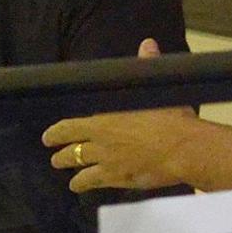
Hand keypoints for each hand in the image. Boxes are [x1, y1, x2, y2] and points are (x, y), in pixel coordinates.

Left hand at [42, 37, 194, 192]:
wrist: (183, 148)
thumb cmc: (171, 117)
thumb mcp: (157, 89)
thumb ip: (147, 67)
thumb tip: (147, 44)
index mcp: (104, 120)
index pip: (70, 127)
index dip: (57, 132)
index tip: (47, 137)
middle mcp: (100, 143)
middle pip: (72, 150)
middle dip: (62, 154)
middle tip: (55, 157)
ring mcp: (108, 164)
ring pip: (80, 169)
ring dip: (72, 172)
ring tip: (69, 178)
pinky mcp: (119, 179)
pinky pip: (94, 184)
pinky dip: (85, 185)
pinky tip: (82, 188)